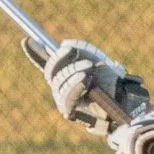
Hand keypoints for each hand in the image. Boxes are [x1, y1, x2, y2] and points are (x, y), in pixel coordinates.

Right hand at [31, 37, 153, 138]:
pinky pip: (67, 99)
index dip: (35, 52)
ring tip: (87, 69)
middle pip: (51, 72)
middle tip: (73, 52)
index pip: (46, 62)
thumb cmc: (112, 80)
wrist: (126, 100)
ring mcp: (65, 101)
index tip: (27, 40)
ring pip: (58, 84)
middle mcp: (62, 87)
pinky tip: (85, 79)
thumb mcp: (96, 59)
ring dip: (72, 73)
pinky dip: (75, 86)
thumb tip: (62, 46)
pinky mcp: (72, 113)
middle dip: (60, 60)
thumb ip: (79, 51)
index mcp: (66, 73)